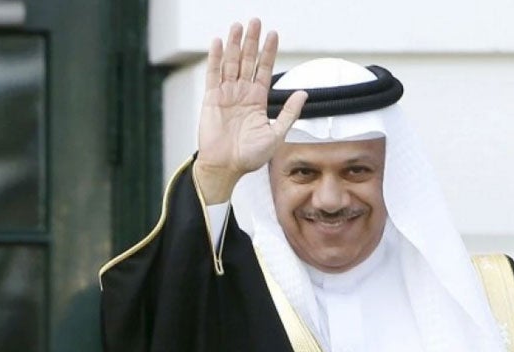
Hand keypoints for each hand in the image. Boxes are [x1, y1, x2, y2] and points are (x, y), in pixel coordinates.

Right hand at [194, 18, 306, 202]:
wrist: (226, 168)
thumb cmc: (249, 157)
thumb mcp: (276, 135)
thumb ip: (288, 113)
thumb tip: (303, 94)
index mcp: (257, 101)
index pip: (263, 70)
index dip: (268, 52)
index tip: (273, 35)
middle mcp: (241, 94)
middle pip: (247, 61)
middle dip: (252, 41)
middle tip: (255, 21)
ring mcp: (225, 95)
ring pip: (231, 64)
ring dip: (235, 45)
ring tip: (238, 26)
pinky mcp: (211, 100)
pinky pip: (213, 75)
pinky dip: (216, 59)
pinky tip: (220, 43)